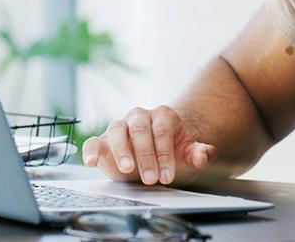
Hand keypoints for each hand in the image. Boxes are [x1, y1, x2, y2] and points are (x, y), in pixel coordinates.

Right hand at [82, 106, 215, 185]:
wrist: (158, 157)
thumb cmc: (174, 154)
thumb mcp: (189, 156)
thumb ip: (200, 154)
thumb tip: (203, 154)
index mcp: (163, 116)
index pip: (162, 131)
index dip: (165, 154)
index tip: (167, 175)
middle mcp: (140, 117)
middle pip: (140, 130)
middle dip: (146, 155)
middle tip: (150, 179)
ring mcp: (121, 127)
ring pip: (117, 130)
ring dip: (121, 150)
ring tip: (126, 169)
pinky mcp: (103, 141)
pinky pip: (93, 141)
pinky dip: (90, 150)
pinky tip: (91, 162)